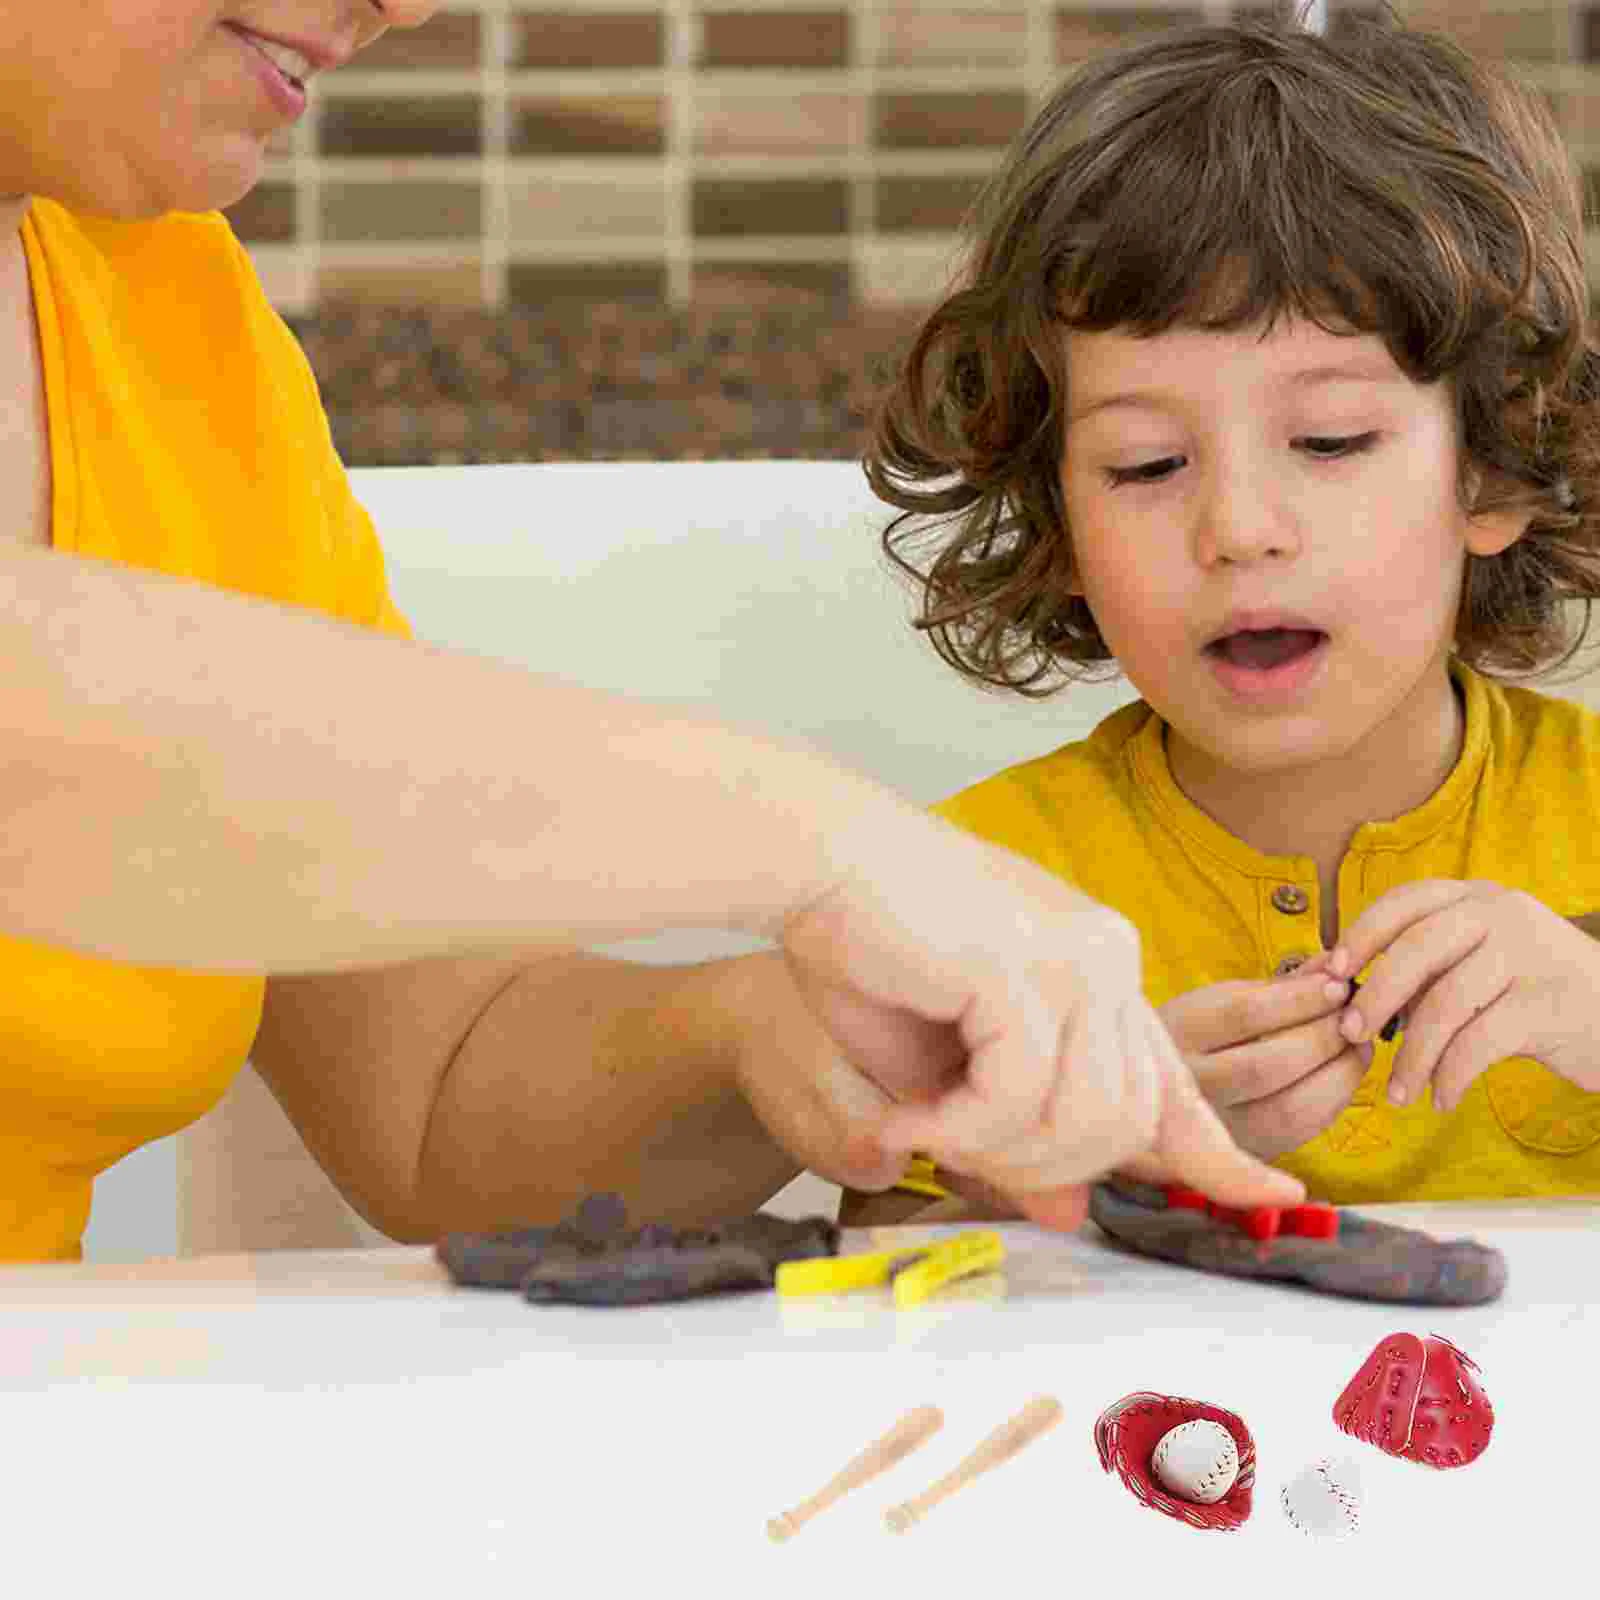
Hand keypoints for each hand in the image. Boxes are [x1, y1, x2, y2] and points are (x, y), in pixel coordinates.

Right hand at [777, 818, 1305, 1226]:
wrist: (812, 864)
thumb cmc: (868, 950)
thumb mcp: (946, 1069)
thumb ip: (1015, 1133)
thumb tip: (1068, 1214)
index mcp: (1098, 970)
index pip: (1173, 1079)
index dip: (1217, 1151)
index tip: (1269, 1194)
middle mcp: (1107, 958)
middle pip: (1131, 1122)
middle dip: (1043, 1170)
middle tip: (953, 1158)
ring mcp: (1075, 957)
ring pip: (1089, 1118)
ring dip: (998, 1152)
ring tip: (924, 1132)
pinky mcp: (1028, 965)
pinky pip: (1020, 1094)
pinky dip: (960, 1129)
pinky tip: (909, 1118)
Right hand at [1116, 960, 1371, 1169]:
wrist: (1152, 1095)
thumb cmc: (1191, 1037)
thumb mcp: (1216, 1001)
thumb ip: (1276, 988)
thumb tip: (1334, 966)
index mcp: (1178, 1033)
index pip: (1244, 1015)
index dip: (1299, 999)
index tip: (1337, 984)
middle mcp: (1190, 1086)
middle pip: (1268, 1065)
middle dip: (1325, 1036)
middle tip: (1354, 1014)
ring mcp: (1216, 1127)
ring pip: (1289, 1108)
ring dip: (1339, 1072)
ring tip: (1358, 1043)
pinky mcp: (1244, 1150)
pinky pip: (1301, 1131)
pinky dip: (1334, 1099)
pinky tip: (1344, 1073)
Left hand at [1329, 879, 1599, 1111]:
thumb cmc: (1533, 994)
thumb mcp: (1481, 963)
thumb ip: (1428, 967)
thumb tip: (1350, 995)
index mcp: (1477, 898)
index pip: (1405, 902)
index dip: (1362, 934)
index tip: (1332, 972)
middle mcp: (1503, 915)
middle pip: (1418, 948)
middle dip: (1375, 995)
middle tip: (1349, 1034)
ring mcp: (1531, 954)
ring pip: (1446, 1002)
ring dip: (1412, 1055)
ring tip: (1397, 1092)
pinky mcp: (1550, 1003)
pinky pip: (1479, 1041)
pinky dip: (1451, 1075)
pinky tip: (1441, 1098)